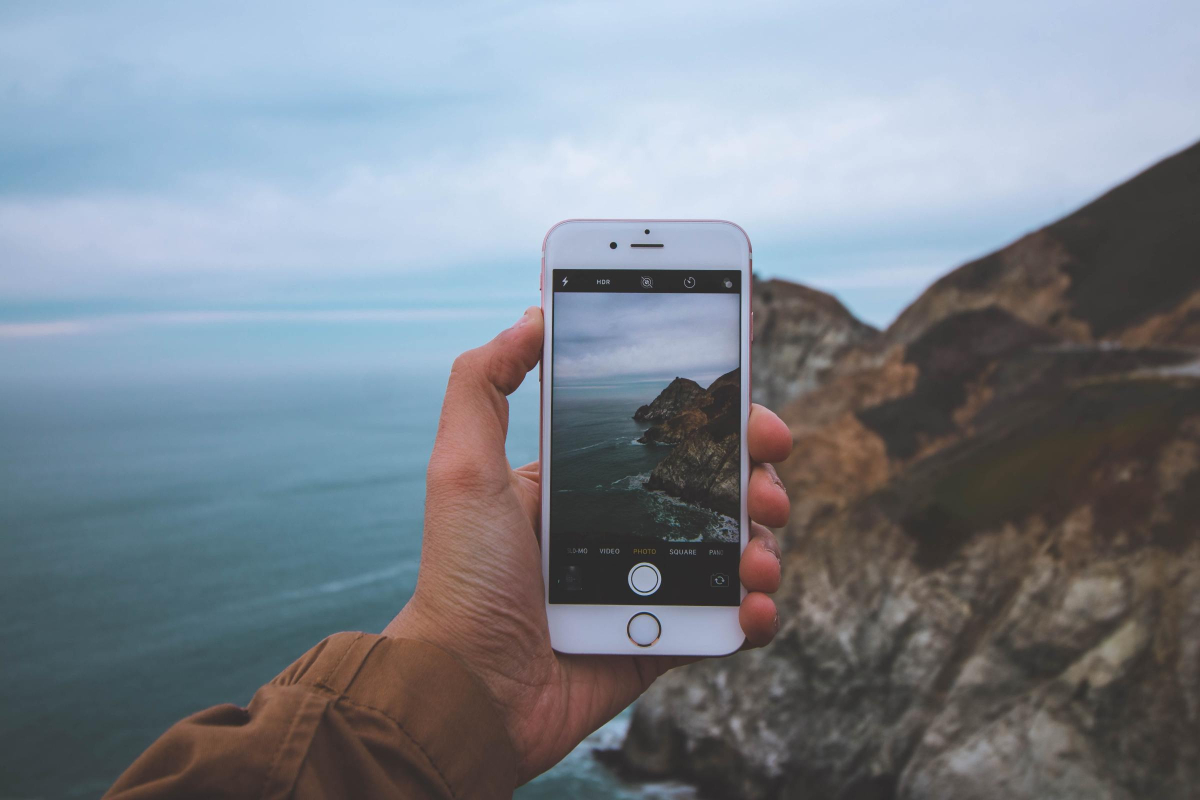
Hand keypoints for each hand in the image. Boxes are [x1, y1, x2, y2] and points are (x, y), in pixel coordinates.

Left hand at [383, 307, 791, 782]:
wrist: (469, 692)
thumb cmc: (462, 577)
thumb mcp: (460, 466)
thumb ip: (482, 383)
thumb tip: (532, 315)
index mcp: (584, 482)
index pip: (667, 436)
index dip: (717, 419)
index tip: (752, 408)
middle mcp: (623, 527)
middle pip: (715, 487)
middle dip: (757, 476)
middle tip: (769, 480)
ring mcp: (648, 584)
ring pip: (734, 549)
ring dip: (765, 543)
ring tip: (758, 556)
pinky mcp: (663, 639)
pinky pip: (728, 619)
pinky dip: (754, 612)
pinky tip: (751, 607)